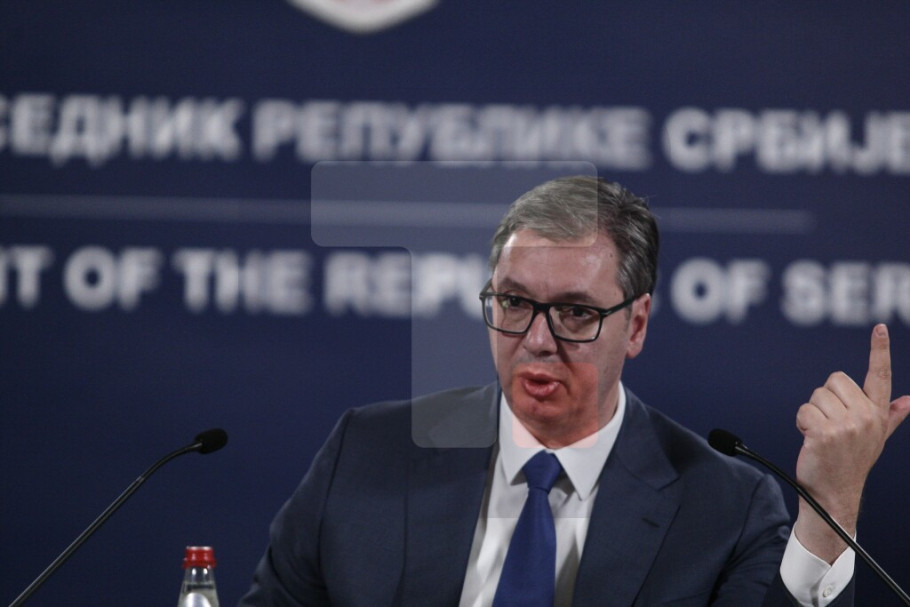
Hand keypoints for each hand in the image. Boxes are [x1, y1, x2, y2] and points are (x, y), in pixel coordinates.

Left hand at [792, 324, 909, 562]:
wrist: (835, 495)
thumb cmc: (851, 462)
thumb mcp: (875, 438)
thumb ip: (890, 416)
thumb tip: (908, 400)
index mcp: (878, 414)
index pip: (880, 376)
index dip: (879, 350)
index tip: (879, 328)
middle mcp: (867, 417)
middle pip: (833, 381)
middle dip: (825, 400)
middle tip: (830, 426)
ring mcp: (847, 425)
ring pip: (816, 396)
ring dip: (811, 414)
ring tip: (821, 436)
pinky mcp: (826, 433)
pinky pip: (804, 411)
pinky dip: (801, 423)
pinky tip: (811, 440)